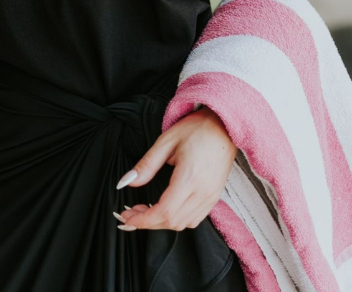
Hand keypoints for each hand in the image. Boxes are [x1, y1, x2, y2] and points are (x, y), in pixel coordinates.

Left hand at [115, 108, 236, 230]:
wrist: (225, 126)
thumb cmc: (197, 129)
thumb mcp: (166, 142)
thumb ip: (146, 165)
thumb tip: (126, 183)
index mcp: (190, 178)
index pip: (164, 212)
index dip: (143, 220)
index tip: (127, 218)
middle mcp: (203, 192)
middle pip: (172, 222)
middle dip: (148, 222)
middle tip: (132, 213)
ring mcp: (212, 196)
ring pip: (184, 224)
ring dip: (162, 222)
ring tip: (147, 210)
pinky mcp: (215, 197)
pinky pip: (195, 219)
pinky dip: (177, 220)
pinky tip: (166, 208)